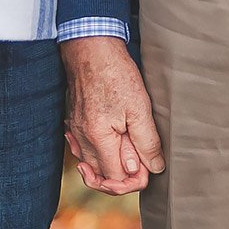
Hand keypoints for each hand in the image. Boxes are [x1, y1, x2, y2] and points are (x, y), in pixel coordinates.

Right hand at [61, 36, 162, 194]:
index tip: (149, 168)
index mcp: (98, 138)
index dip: (136, 179)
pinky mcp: (74, 122)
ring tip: (129, 157)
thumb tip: (153, 168)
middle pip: (100, 177)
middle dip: (122, 178)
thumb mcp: (140, 108)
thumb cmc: (116, 73)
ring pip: (91, 165)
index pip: (116, 179)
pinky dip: (96, 155)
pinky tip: (110, 147)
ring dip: (109, 167)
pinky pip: (82, 150)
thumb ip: (146, 142)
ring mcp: (75, 130)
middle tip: (142, 166)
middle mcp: (82, 139)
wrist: (91, 48)